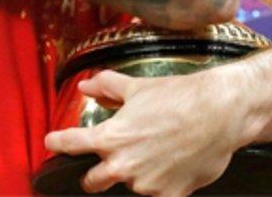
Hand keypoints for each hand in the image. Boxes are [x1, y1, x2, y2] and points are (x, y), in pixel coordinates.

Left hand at [45, 69, 250, 195]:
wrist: (219, 112)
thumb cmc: (179, 97)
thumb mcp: (137, 87)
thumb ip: (106, 87)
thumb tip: (85, 86)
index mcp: (111, 136)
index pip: (72, 143)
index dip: (58, 143)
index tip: (51, 143)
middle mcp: (122, 164)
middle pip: (92, 181)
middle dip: (93, 176)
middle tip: (100, 169)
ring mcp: (145, 184)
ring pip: (129, 186)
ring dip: (133, 176)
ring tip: (154, 157)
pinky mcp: (168, 195)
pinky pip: (155, 196)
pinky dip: (158, 186)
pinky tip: (168, 172)